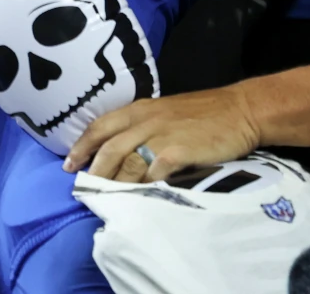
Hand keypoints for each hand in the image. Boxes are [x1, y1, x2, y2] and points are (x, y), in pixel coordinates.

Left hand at [63, 84, 260, 180]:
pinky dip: (142, 187)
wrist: (241, 110)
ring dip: (113, 183)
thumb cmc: (205, 113)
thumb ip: (144, 127)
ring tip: (105, 200)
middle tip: (81, 188)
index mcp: (140, 109)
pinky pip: (153, 171)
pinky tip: (137, 199)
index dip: (82, 146)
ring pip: (126, 162)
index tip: (68, 165)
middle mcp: (146, 120)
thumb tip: (122, 152)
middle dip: (92, 169)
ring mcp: (161, 135)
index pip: (101, 127)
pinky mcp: (179, 151)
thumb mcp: (166, 112)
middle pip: (109, 147)